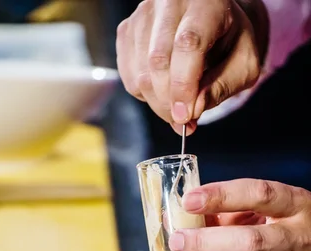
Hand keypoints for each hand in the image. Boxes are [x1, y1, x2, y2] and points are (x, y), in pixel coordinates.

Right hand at [116, 0, 267, 133]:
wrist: (215, 22)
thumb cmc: (232, 43)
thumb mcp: (242, 67)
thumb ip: (220, 88)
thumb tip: (191, 111)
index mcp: (207, 2)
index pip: (188, 44)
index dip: (184, 85)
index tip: (185, 116)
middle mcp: (170, 0)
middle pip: (158, 61)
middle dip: (169, 101)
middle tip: (183, 119)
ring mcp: (144, 13)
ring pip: (140, 73)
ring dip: (157, 102)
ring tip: (177, 105)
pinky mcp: (127, 30)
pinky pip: (128, 76)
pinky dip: (145, 94)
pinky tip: (163, 89)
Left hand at [168, 179, 310, 250]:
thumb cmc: (290, 234)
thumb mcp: (270, 214)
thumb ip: (229, 213)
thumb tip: (177, 219)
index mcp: (298, 207)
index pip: (260, 194)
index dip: (222, 196)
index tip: (189, 201)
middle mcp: (303, 241)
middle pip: (252, 241)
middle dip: (207, 242)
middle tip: (176, 242)